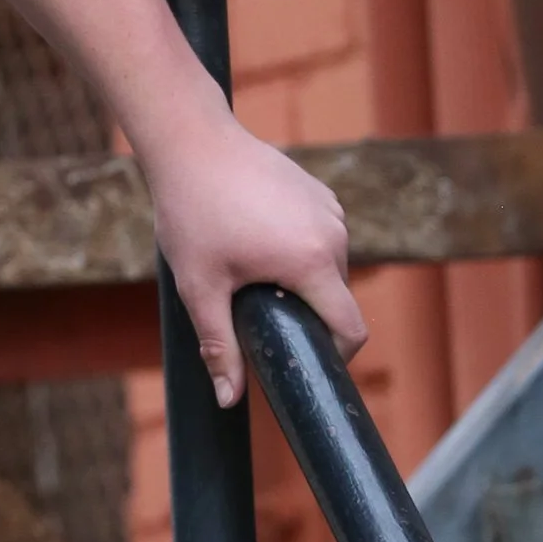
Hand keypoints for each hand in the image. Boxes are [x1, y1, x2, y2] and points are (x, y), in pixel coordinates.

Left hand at [145, 108, 365, 407]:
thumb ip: (219, 346)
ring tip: (249, 266)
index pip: (351, 328)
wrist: (191, 141)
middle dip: (304, 313)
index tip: (304, 360)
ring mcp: (330, 209)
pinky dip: (298, 248)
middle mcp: (333, 234)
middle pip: (336, 298)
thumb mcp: (200, 286)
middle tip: (254, 310)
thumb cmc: (192, 212)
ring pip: (328, 267)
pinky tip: (255, 236)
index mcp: (312, 261)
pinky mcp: (320, 192)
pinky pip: (320, 236)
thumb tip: (228, 400)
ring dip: (300, 279)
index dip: (335, 355)